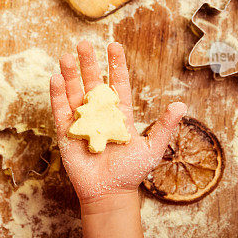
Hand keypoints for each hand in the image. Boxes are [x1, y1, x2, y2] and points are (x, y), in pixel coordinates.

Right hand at [50, 41, 186, 203]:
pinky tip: (56, 78)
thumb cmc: (131, 172)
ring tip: (67, 56)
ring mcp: (81, 121)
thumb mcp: (153, 148)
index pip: (117, 83)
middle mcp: (99, 113)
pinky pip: (60, 110)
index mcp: (119, 113)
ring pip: (74, 92)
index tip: (113, 45)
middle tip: (83, 43)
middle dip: (88, 63)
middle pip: (92, 82)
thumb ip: (165, 126)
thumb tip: (181, 105)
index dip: (115, 65)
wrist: (109, 193)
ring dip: (70, 74)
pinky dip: (57, 95)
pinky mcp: (66, 132)